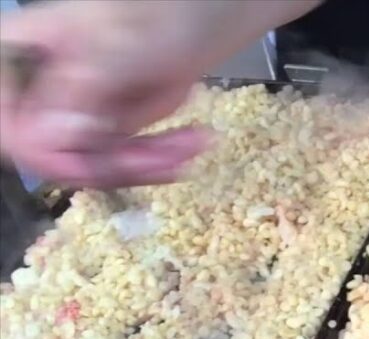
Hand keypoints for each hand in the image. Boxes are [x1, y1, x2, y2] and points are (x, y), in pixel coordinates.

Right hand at [0, 0, 319, 187]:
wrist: (218, 12)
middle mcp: (43, 83)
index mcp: (23, 49)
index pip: (5, 114)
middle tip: (164, 158)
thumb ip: (86, 86)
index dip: (34, 146)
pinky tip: (190, 142)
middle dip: (110, 164)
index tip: (81, 161)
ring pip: (90, 164)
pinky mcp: (108, 126)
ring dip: (145, 164)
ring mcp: (76, 108)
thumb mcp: (127, 44)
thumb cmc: (171, 6)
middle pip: (49, 152)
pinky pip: (120, 161)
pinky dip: (158, 160)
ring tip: (192, 142)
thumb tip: (52, 135)